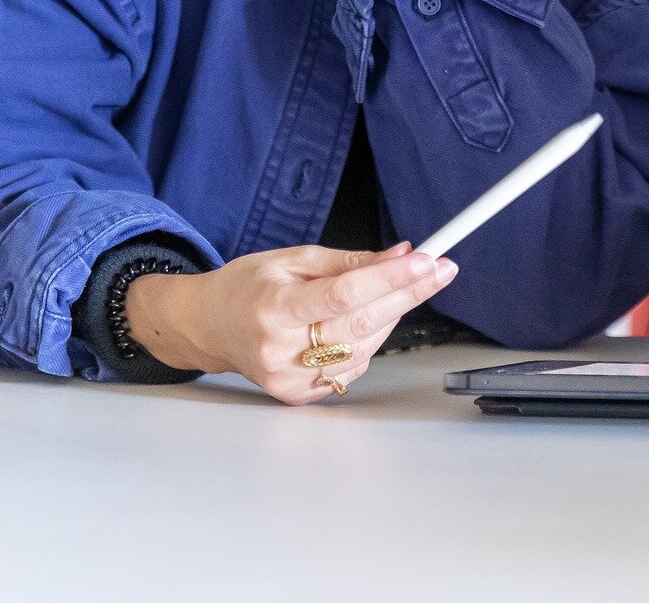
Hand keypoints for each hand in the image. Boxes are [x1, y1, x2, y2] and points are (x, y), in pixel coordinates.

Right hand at [123, 241, 456, 404]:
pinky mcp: (297, 395)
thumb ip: (350, 261)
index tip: (426, 261)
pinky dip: (369, 341)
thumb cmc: (249, 286)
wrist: (209, 326)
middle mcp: (279, 348)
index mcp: (274, 306)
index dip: (390, 279)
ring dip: (391, 316)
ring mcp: (288, 377)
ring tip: (397, 289)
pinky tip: (364, 320)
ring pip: (364, 347)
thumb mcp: (294, 258)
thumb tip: (401, 254)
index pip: (343, 294)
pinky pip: (352, 368)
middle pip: (361, 323)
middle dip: (408, 293)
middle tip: (439, 270)